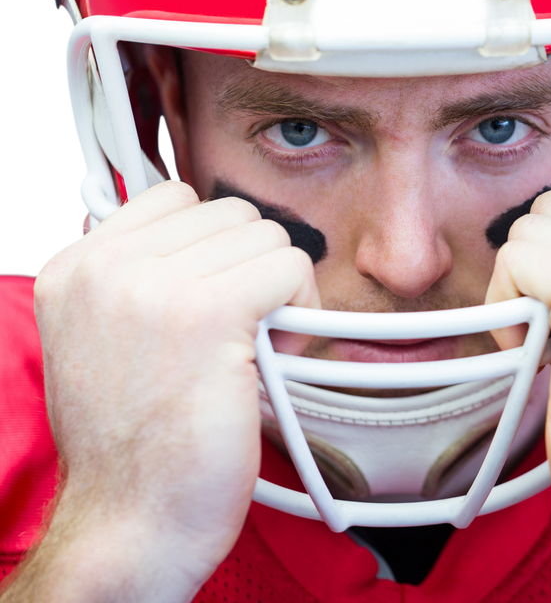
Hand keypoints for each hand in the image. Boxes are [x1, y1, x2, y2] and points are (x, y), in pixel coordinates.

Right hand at [24, 181, 318, 601]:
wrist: (130, 522)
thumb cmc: (135, 444)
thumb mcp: (103, 340)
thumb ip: (136, 280)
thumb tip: (198, 231)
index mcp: (76, 266)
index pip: (177, 197)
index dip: (216, 247)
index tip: (217, 300)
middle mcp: (105, 265)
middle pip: (231, 214)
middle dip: (252, 268)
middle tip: (246, 333)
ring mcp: (154, 286)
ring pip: (268, 236)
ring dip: (281, 290)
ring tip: (258, 348)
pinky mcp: (209, 314)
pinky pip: (290, 266)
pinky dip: (303, 307)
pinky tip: (278, 354)